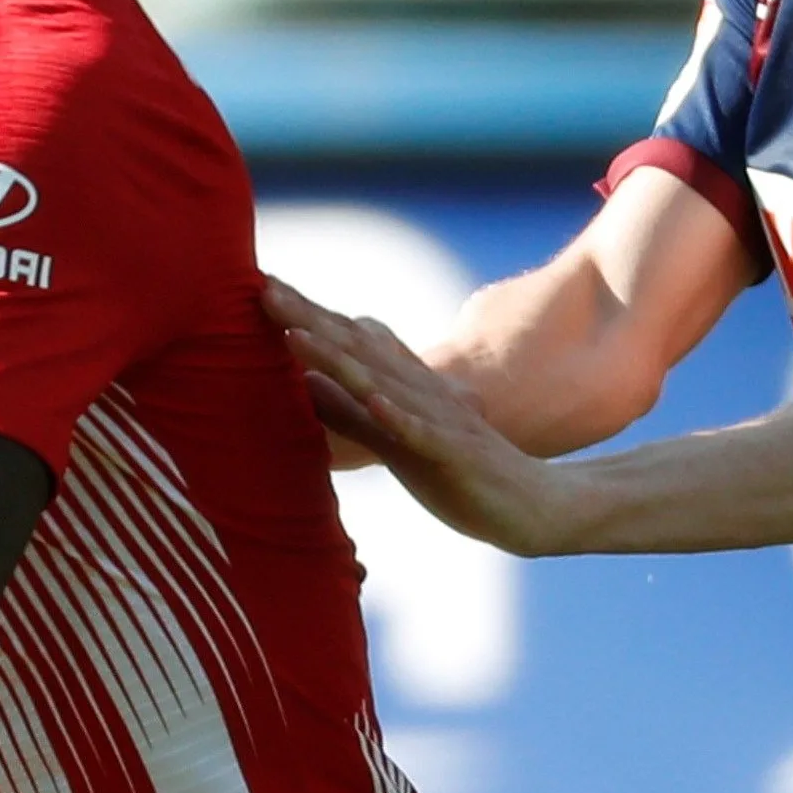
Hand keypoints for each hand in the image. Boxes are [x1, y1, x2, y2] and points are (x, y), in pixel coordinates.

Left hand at [265, 277, 587, 554]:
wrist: (533, 507)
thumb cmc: (458, 476)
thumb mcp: (393, 443)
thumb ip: (350, 414)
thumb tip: (303, 381)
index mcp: (401, 390)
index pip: (348, 344)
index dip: (305, 316)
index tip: (259, 286)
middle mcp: (419, 393)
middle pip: (357, 350)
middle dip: (309, 319)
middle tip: (262, 287)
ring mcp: (440, 421)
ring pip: (383, 384)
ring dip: (340, 358)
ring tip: (296, 333)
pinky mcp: (459, 455)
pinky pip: (426, 434)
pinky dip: (399, 416)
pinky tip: (373, 399)